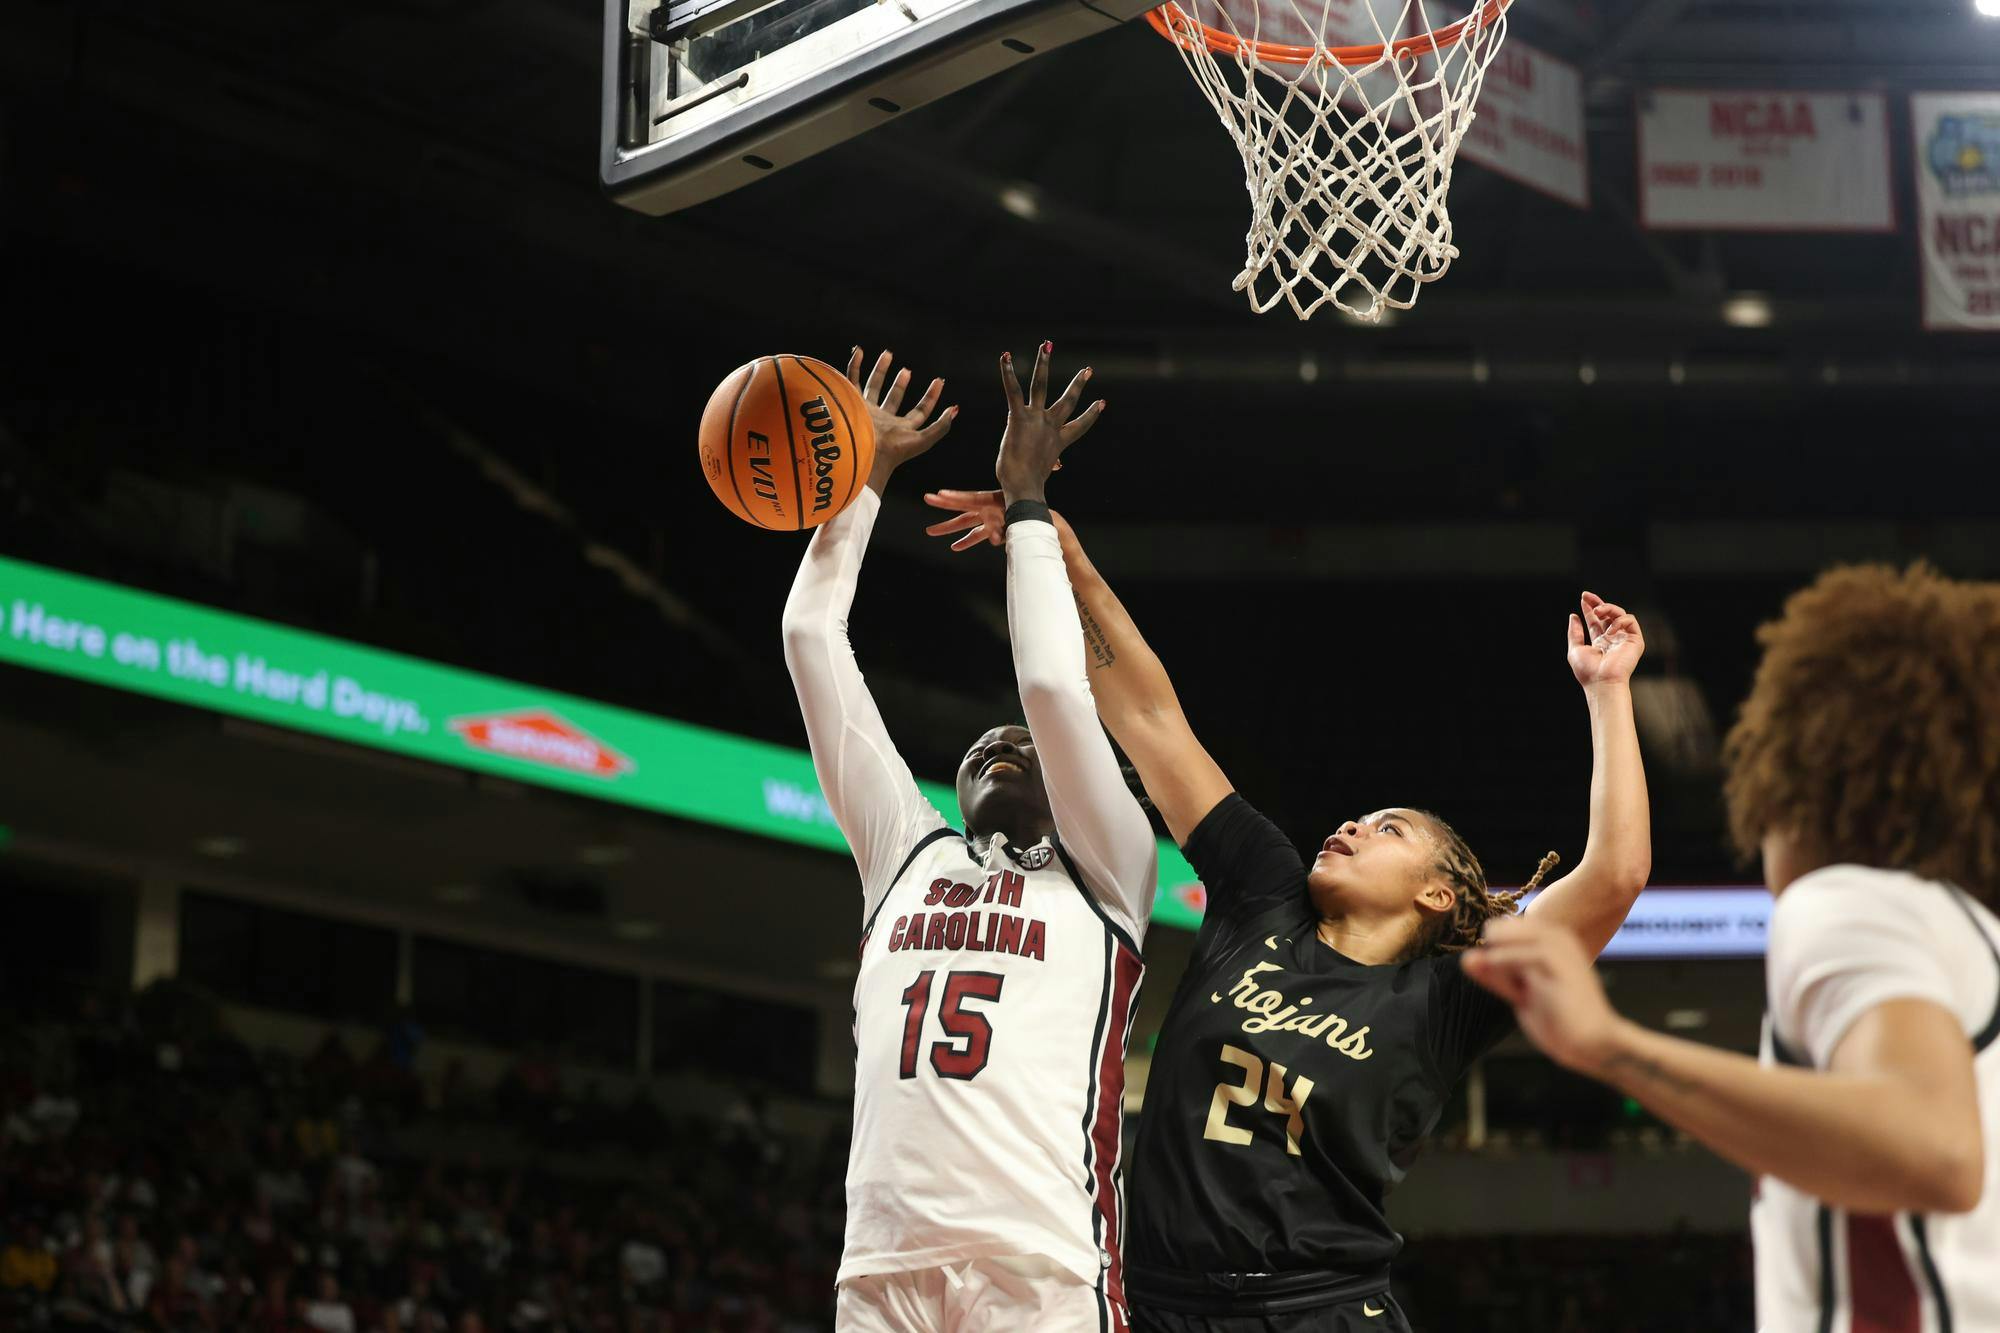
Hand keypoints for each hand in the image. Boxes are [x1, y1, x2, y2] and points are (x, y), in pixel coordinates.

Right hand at [846, 347, 956, 490]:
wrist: (864, 453)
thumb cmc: (894, 451)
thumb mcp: (923, 440)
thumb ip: (940, 427)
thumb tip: (955, 410)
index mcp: (902, 428)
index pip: (920, 410)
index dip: (931, 396)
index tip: (939, 381)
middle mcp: (884, 419)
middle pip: (894, 397)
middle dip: (900, 383)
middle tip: (907, 371)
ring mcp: (867, 410)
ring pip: (874, 386)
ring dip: (880, 370)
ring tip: (888, 354)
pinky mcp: (852, 401)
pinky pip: (852, 379)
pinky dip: (854, 365)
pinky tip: (860, 351)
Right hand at [923, 489, 1078, 551]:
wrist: (1054, 530)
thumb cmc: (1040, 523)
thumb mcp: (1024, 524)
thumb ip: (1007, 530)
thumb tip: (994, 539)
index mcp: (996, 502)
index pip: (971, 499)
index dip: (953, 497)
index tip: (937, 494)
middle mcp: (992, 509)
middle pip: (963, 509)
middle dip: (943, 508)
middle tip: (925, 499)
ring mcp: (993, 519)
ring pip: (967, 524)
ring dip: (951, 530)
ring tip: (931, 532)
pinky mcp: (996, 529)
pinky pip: (978, 535)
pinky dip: (968, 541)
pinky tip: (956, 547)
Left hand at [995, 342, 1102, 504]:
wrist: (1024, 487)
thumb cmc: (1028, 485)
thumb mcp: (1043, 471)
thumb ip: (1050, 463)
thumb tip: (1057, 467)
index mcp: (1058, 441)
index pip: (1079, 426)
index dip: (1091, 415)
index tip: (1101, 403)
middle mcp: (1051, 426)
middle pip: (1068, 401)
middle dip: (1078, 384)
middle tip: (1088, 370)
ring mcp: (1036, 419)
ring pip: (1042, 386)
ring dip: (1044, 364)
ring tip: (1047, 345)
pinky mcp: (1019, 418)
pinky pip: (1014, 391)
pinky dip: (1007, 374)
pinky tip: (1004, 357)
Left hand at [1462, 915, 1625, 1074]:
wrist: (1593, 1046)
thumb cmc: (1559, 1019)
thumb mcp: (1520, 995)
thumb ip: (1496, 977)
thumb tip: (1466, 958)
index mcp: (1551, 943)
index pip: (1512, 925)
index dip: (1492, 939)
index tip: (1478, 962)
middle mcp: (1560, 942)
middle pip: (1517, 924)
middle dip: (1495, 938)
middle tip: (1483, 963)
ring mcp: (1566, 954)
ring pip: (1527, 934)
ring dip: (1502, 946)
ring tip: (1488, 964)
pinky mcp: (1568, 970)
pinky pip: (1537, 954)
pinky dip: (1510, 957)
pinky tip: (1493, 965)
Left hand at [1567, 591, 1643, 688]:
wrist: (1602, 682)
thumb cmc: (1588, 671)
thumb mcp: (1575, 649)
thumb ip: (1574, 632)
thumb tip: (1573, 616)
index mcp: (1600, 642)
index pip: (1596, 621)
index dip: (1590, 608)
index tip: (1584, 598)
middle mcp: (1613, 639)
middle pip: (1608, 615)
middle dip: (1598, 603)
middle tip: (1587, 596)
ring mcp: (1624, 639)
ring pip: (1619, 614)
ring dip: (1607, 608)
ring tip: (1597, 611)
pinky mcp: (1635, 640)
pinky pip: (1630, 621)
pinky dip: (1619, 620)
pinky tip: (1610, 630)